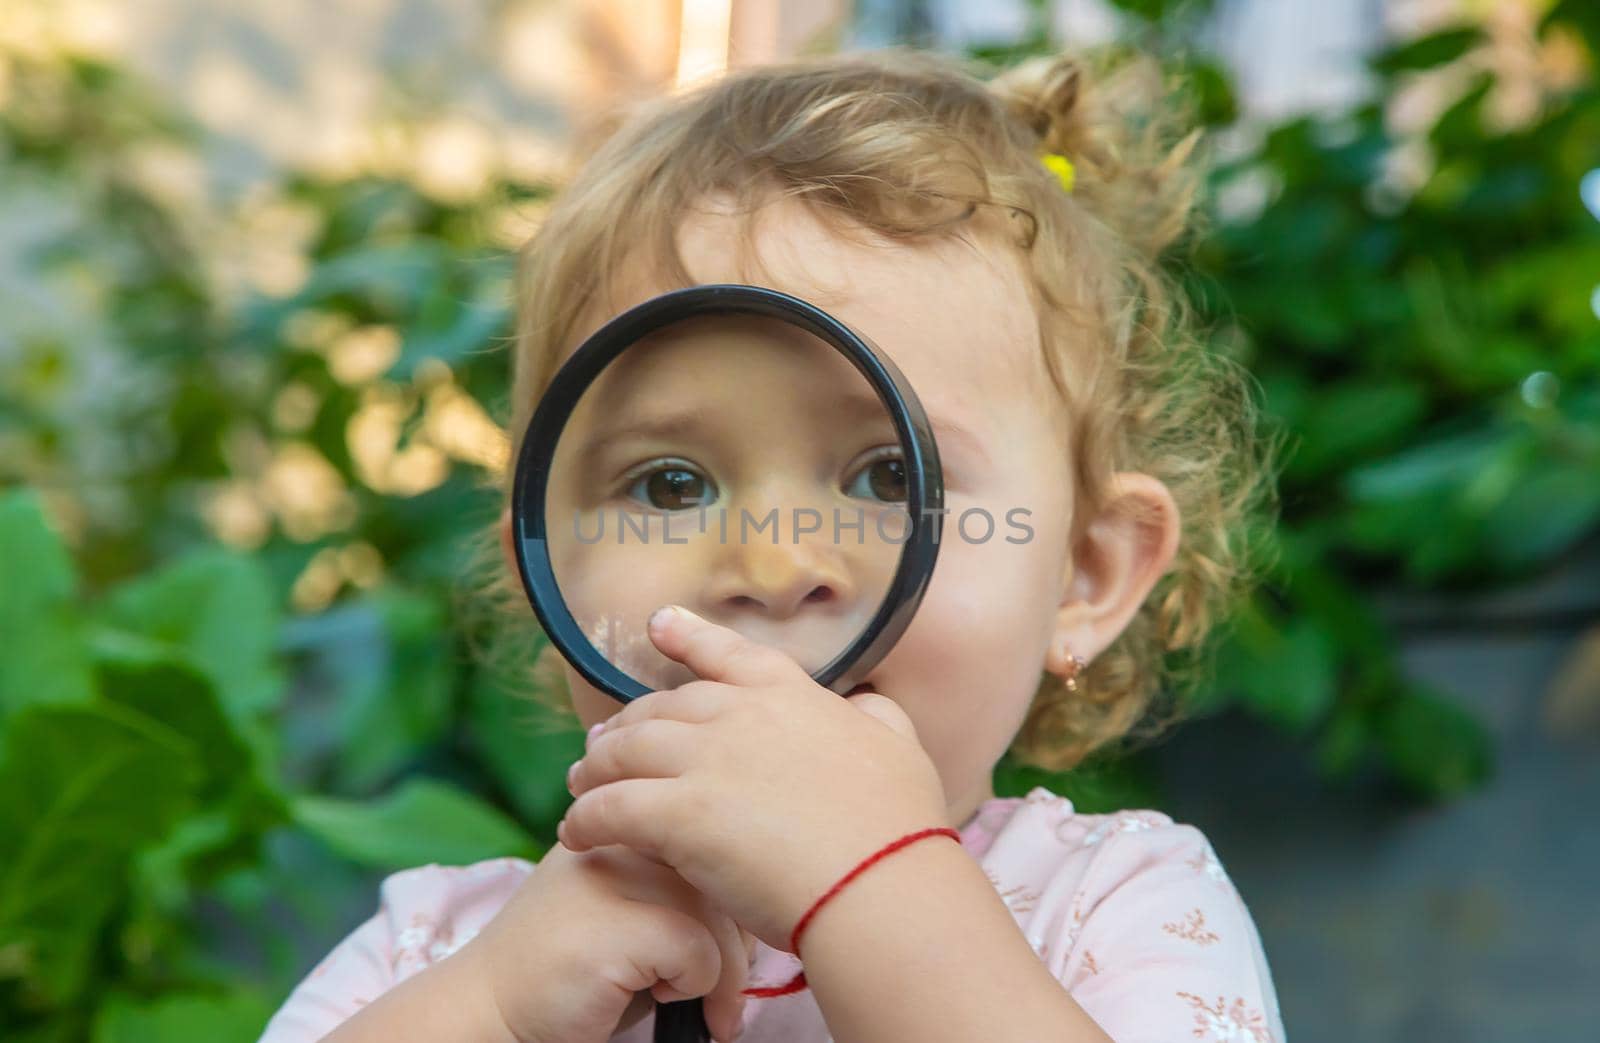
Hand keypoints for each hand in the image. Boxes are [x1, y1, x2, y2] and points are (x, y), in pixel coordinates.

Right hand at [457, 841, 754, 1042]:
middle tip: (724, 985)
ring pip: (725, 916)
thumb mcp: (628, 896)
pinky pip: (702, 955)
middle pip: (729, 872)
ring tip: (698, 1001)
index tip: (727, 937)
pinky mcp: (625, 920)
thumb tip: (757, 895)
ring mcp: (623, 870)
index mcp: (626, 813)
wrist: (491, 1001)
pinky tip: (656, 995)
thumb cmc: (573, 958)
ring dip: (724, 973)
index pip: (717, 832)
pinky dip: (693, 988)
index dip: (734, 891)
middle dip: (740, 938)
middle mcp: (625, 829)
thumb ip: (681, 874)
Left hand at [560, 605, 950, 951]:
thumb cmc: (898, 826)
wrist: (881, 883)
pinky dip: (586, 818)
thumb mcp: (900, 746)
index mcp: (790, 696)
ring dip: (596, 768)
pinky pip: (610, 808)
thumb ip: (874, 716)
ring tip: (579, 787)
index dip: (688, 636)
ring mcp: (706, 760)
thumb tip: (862, 703)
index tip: (658, 623)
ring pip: (626, 751)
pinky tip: (575, 834)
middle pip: (661, 708)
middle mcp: (740, 715)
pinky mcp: (678, 814)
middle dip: (626, 725)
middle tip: (602, 744)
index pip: (728, 655)